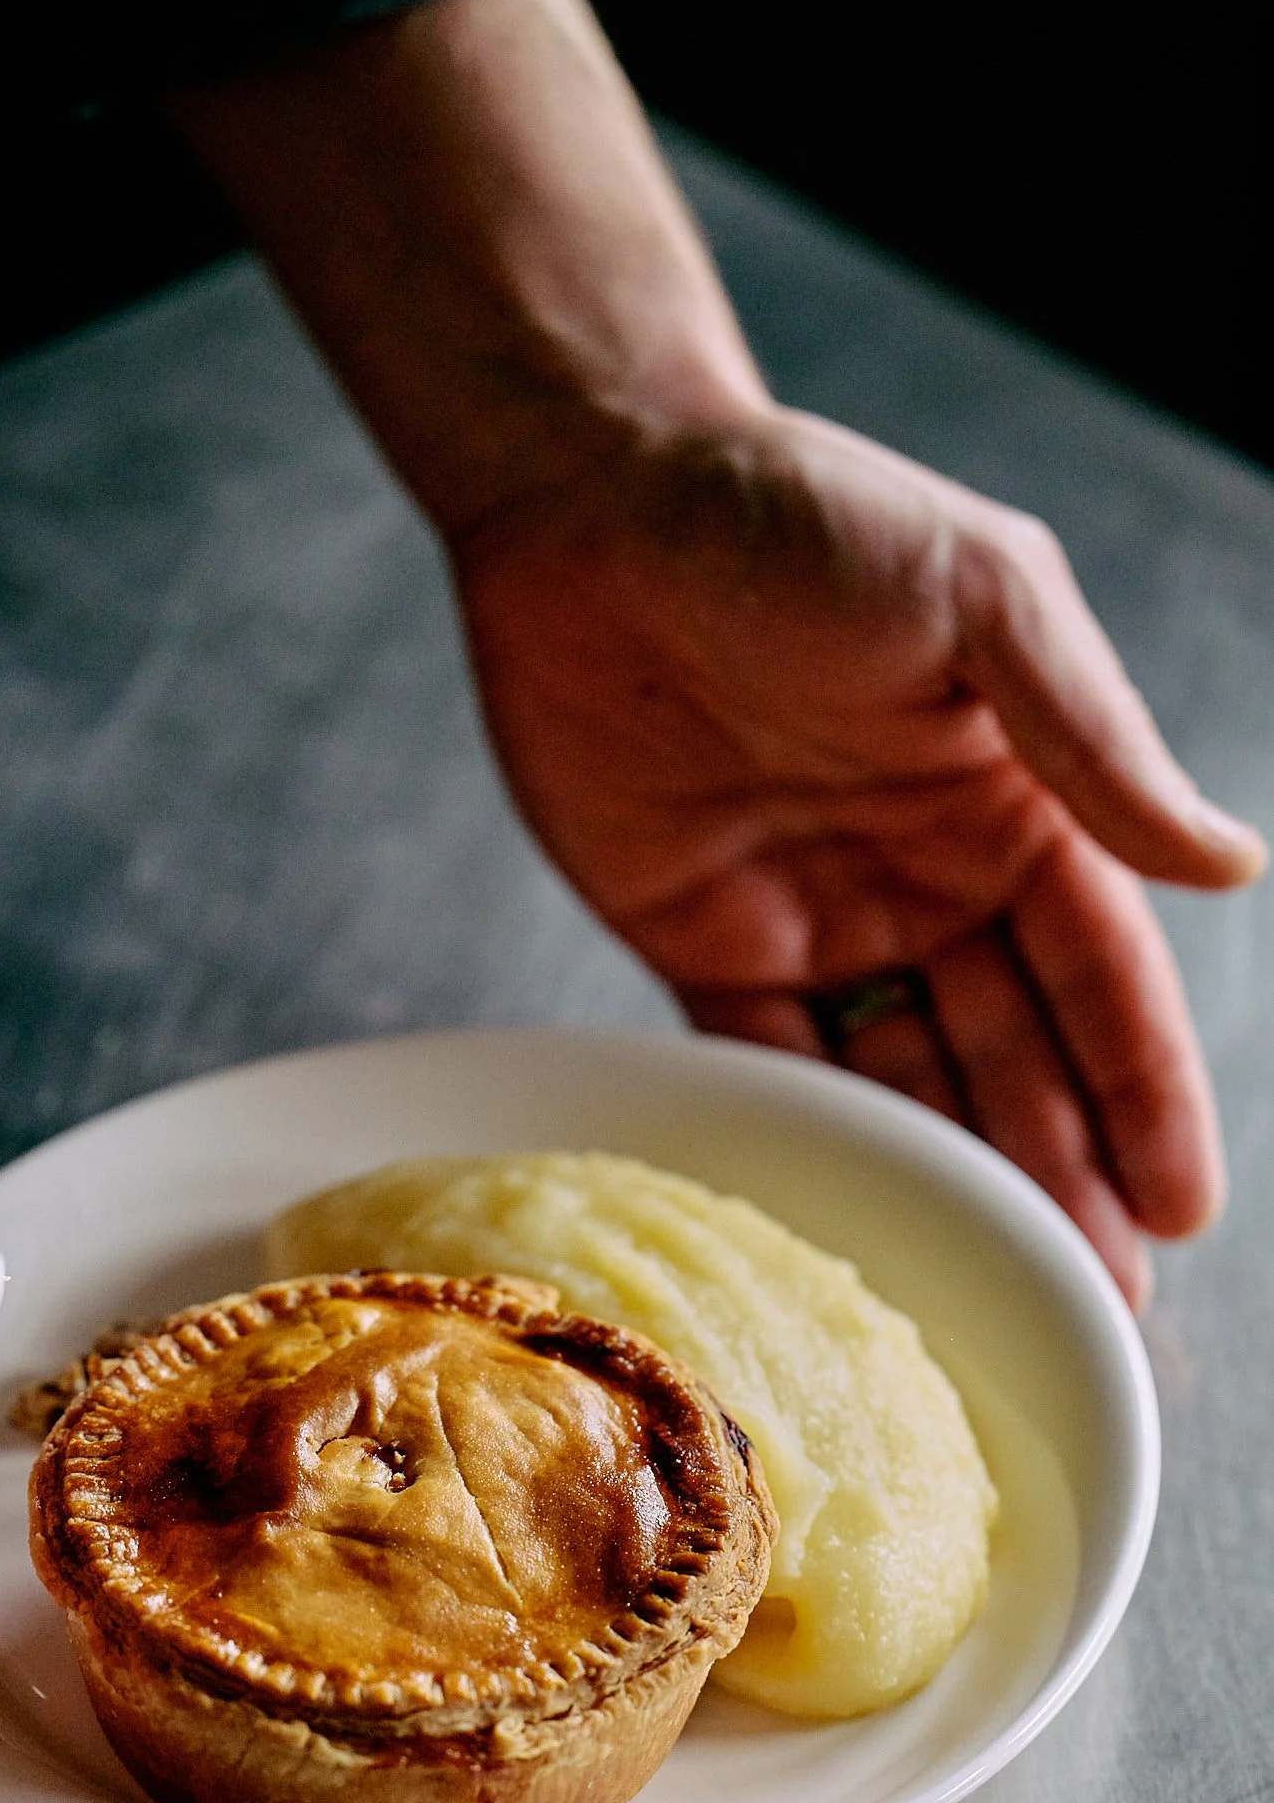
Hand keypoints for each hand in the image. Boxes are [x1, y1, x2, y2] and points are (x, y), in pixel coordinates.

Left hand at [452, 409, 1264, 1308]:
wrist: (592, 500)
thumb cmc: (796, 513)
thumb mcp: (980, 597)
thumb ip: (1091, 741)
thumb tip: (1227, 865)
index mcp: (1014, 802)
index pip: (1102, 977)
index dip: (1143, 1093)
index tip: (1183, 1206)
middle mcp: (929, 875)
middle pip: (1014, 1054)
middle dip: (1062, 1175)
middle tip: (1100, 1302)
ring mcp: (818, 916)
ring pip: (905, 1080)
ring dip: (956, 1183)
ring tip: (1000, 1291)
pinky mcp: (701, 941)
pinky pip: (772, 1065)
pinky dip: (817, 1143)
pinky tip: (862, 1225)